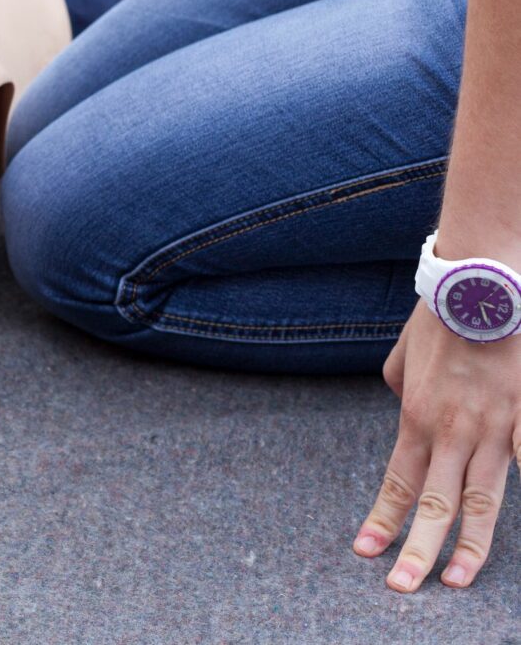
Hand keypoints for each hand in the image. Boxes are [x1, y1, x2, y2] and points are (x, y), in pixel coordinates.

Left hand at [354, 302, 520, 590]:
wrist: (480, 283)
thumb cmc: (440, 313)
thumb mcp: (405, 355)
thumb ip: (404, 387)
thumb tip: (404, 404)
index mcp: (418, 417)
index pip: (398, 482)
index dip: (383, 519)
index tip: (366, 551)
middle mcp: (453, 431)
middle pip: (435, 503)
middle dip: (417, 550)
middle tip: (403, 588)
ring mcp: (496, 428)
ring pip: (482, 500)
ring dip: (468, 545)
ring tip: (455, 580)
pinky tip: (513, 531)